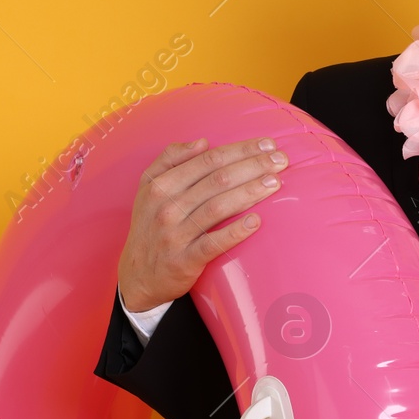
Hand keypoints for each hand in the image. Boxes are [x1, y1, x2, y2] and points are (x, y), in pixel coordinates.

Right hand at [116, 137, 286, 311]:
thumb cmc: (150, 226)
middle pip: (217, 180)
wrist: (138, 276)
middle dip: (253, 166)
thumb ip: (170, 159)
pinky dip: (235, 231)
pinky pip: (213, 243)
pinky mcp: (184, 260)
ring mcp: (175, 234)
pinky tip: (256, 221)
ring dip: (250, 192)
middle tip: (281, 160)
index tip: (267, 145)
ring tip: (275, 183)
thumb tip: (202, 142)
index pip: (207, 160)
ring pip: (218, 207)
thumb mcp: (148, 188)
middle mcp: (166, 207)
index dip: (240, 150)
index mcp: (160, 185)